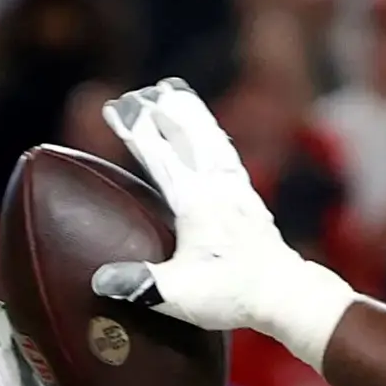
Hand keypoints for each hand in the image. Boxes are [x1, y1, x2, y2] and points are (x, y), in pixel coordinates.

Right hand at [87, 80, 353, 353]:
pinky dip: (214, 135)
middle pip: (187, 135)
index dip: (135, 129)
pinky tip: (211, 132)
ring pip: (210, 138)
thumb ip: (139, 283)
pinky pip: (227, 154)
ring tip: (175, 92)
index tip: (116, 107)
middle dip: (162, 111)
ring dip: (190, 114)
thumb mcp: (178, 294)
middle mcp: (216, 186)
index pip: (158, 154)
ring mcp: (235, 190)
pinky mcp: (249, 199)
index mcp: (194, 201)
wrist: (285, 293)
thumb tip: (99, 279)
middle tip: (141, 91)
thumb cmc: (232, 294)